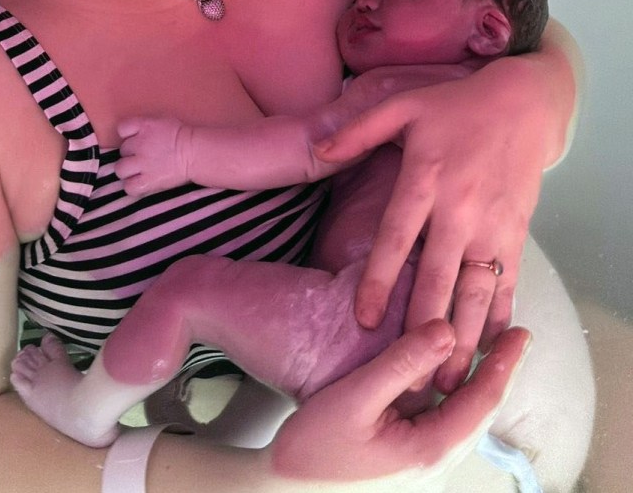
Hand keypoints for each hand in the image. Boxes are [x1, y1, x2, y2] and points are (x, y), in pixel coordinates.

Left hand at [115, 116, 190, 194]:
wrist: (196, 153)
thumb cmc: (182, 136)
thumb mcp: (162, 122)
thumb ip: (145, 127)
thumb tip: (135, 135)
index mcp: (144, 126)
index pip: (122, 128)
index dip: (127, 136)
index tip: (135, 140)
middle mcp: (140, 144)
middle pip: (122, 151)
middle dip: (131, 155)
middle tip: (143, 158)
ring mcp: (143, 163)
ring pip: (120, 169)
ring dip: (127, 171)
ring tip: (138, 172)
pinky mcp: (148, 180)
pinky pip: (129, 187)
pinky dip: (132, 186)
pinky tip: (141, 183)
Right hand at [270, 320, 530, 484]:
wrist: (284, 489)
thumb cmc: (315, 447)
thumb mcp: (356, 398)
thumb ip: (401, 364)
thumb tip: (445, 329)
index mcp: (430, 448)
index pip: (481, 401)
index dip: (503, 364)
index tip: (521, 333)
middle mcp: (434, 459)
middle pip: (478, 409)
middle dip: (497, 370)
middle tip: (512, 333)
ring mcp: (420, 461)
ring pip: (460, 415)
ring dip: (476, 379)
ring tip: (486, 347)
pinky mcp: (405, 457)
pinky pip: (440, 419)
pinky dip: (451, 390)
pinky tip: (443, 372)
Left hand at [314, 58, 563, 392]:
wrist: (523, 104)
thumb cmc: (454, 106)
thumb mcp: (402, 105)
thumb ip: (357, 130)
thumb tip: (317, 151)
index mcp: (424, 179)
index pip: (397, 238)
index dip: (380, 280)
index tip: (365, 319)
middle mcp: (459, 209)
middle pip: (438, 277)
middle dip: (422, 327)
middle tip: (409, 373)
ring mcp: (492, 224)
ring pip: (476, 290)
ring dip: (463, 335)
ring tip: (448, 377)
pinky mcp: (515, 232)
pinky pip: (506, 280)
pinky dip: (498, 314)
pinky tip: (488, 345)